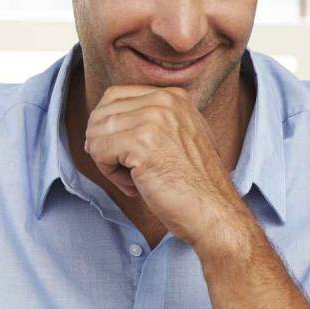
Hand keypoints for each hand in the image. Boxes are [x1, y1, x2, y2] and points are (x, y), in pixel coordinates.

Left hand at [82, 85, 248, 249]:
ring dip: (105, 161)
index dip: (107, 126)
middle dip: (103, 144)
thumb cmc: (194, 184)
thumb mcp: (179, 137)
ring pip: (96, 132)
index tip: (117, 152)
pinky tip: (133, 185)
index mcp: (172, 96)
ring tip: (132, 180)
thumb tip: (103, 122)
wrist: (213, 212)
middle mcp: (164, 101)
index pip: (114, 97)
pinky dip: (108, 172)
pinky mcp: (141, 142)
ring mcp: (153, 119)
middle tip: (124, 171)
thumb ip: (150, 122)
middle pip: (102, 113)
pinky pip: (98, 150)